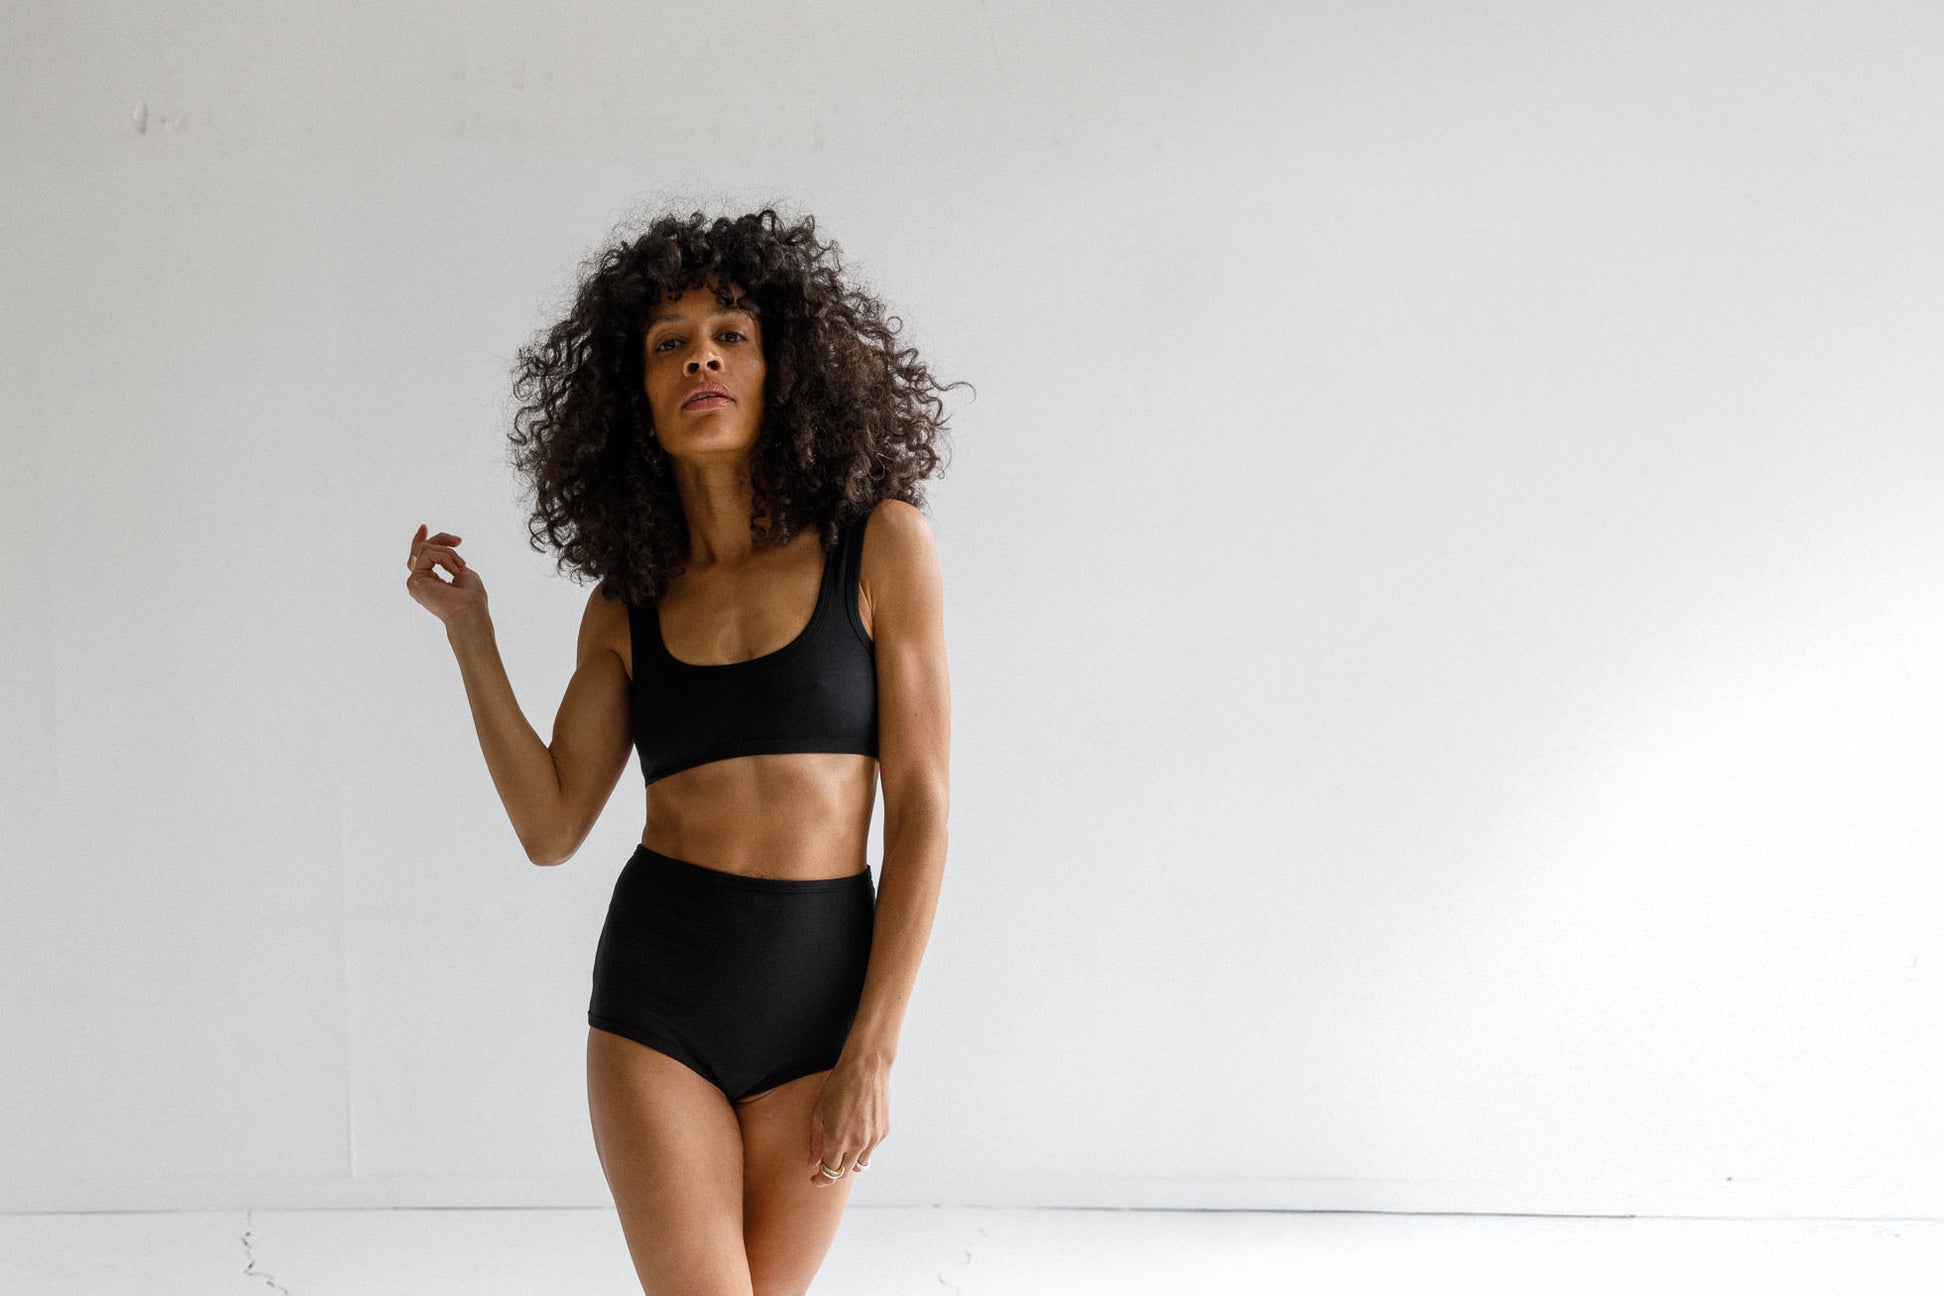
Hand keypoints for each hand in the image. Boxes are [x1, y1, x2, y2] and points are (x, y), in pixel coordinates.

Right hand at [405, 523, 486, 625]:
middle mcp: (418, 583)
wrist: (469, 611)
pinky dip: (446, 558)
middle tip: (458, 541)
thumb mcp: (460, 571)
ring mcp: (414, 582)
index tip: (424, 526)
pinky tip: (455, 570)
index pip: (419, 558)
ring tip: (461, 566)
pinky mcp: (414, 580)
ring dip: (449, 553)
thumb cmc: (471, 596)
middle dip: (440, 540)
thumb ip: (447, 562)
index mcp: (429, 583)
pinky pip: (428, 554)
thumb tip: (443, 554)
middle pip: (420, 550)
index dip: (420, 540)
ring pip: (425, 549)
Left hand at [806, 1055, 888, 1186]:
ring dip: (849, 1161)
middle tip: (825, 1164)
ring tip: (842, 1147)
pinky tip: (856, 1131)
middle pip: (845, 1172)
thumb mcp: (819, 1112)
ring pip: (860, 1164)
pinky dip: (862, 1148)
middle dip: (833, 1171)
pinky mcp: (883, 1132)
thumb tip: (812, 1163)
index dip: (821, 1180)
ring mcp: (873, 1139)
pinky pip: (871, 1149)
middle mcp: (857, 1144)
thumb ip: (816, 1142)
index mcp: (837, 1140)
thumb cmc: (838, 1086)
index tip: (815, 1178)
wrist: (866, 1069)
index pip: (830, 1173)